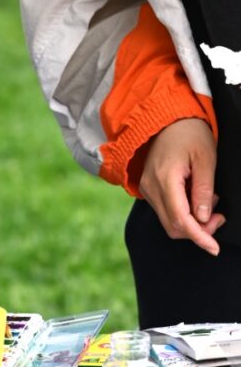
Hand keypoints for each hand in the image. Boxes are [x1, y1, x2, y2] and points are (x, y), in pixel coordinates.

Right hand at [138, 118, 224, 254]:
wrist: (166, 119)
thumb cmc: (189, 133)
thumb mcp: (206, 158)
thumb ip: (203, 189)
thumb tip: (204, 218)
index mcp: (165, 179)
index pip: (181, 220)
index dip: (199, 237)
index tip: (214, 247)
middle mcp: (151, 188)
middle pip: (173, 226)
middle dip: (198, 230)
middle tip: (218, 217)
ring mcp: (146, 189)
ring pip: (169, 221)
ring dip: (192, 220)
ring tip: (208, 201)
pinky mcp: (147, 189)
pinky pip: (165, 211)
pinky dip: (183, 212)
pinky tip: (194, 198)